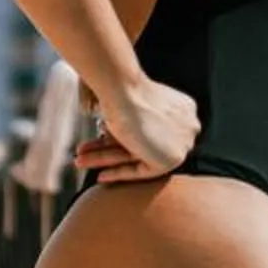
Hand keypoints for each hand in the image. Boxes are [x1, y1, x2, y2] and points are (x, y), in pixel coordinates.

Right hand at [74, 78, 199, 180]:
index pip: (152, 131)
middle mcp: (187, 126)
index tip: (106, 142)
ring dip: (106, 160)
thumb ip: (136, 121)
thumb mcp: (132, 104)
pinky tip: (101, 176)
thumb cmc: (123, 91)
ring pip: (138, 155)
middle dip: (110, 151)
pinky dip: (120, 173)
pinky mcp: (173, 158)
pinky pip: (143, 171)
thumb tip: (115, 135)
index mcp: (184, 109)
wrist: (124, 90)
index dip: (125, 140)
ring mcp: (183, 142)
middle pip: (142, 144)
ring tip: (80, 162)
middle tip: (85, 155)